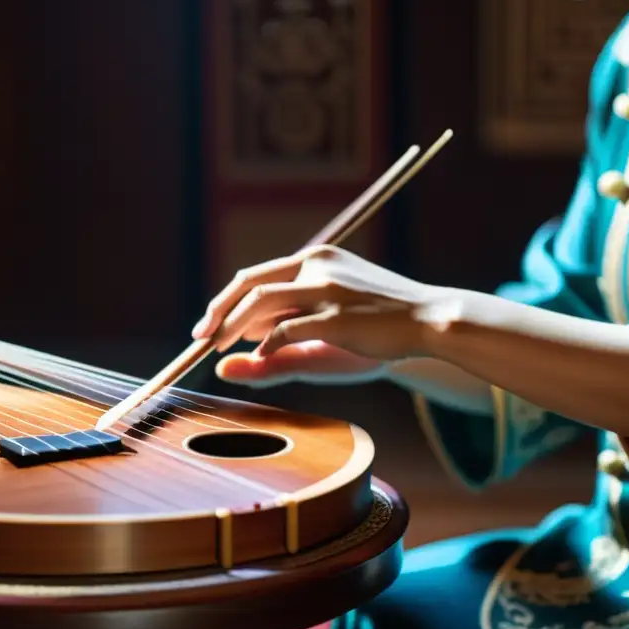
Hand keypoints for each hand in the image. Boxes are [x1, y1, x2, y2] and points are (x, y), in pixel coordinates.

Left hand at [191, 245, 449, 384]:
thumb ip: (273, 356)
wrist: (430, 324)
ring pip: (260, 301)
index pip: (254, 276)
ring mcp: (326, 287)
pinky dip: (266, 344)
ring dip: (232, 326)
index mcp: (314, 260)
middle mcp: (316, 265)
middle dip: (218, 311)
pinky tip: (259, 358)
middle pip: (249, 283)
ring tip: (216, 347)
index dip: (225, 302)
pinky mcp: (336, 314)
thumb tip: (222, 367)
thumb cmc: (376, 332)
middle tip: (199, 338)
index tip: (207, 327)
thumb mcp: (320, 344)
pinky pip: (287, 328)